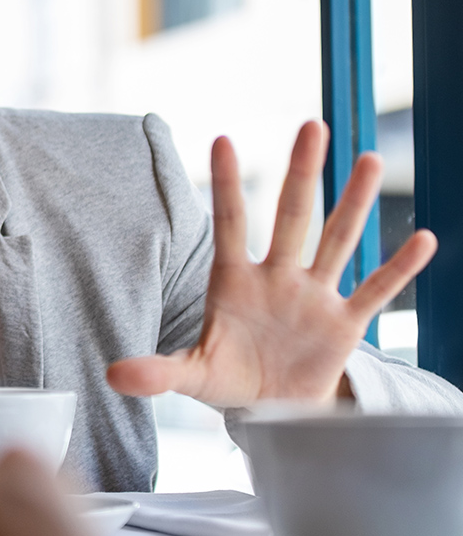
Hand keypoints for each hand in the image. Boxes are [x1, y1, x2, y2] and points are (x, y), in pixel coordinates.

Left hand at [108, 120, 436, 406]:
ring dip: (352, 202)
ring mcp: (313, 297)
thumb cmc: (229, 378)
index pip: (230, 222)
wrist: (271, 410)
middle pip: (291, 216)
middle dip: (300, 172)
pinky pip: (374, 291)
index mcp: (233, 281)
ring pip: (337, 240)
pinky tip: (423, 239)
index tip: (221, 139)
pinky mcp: (343, 324)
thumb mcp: (191, 374)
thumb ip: (157, 371)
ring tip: (366, 158)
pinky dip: (398, 268)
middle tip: (311, 125)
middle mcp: (277, 278)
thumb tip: (113, 377)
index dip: (226, 184)